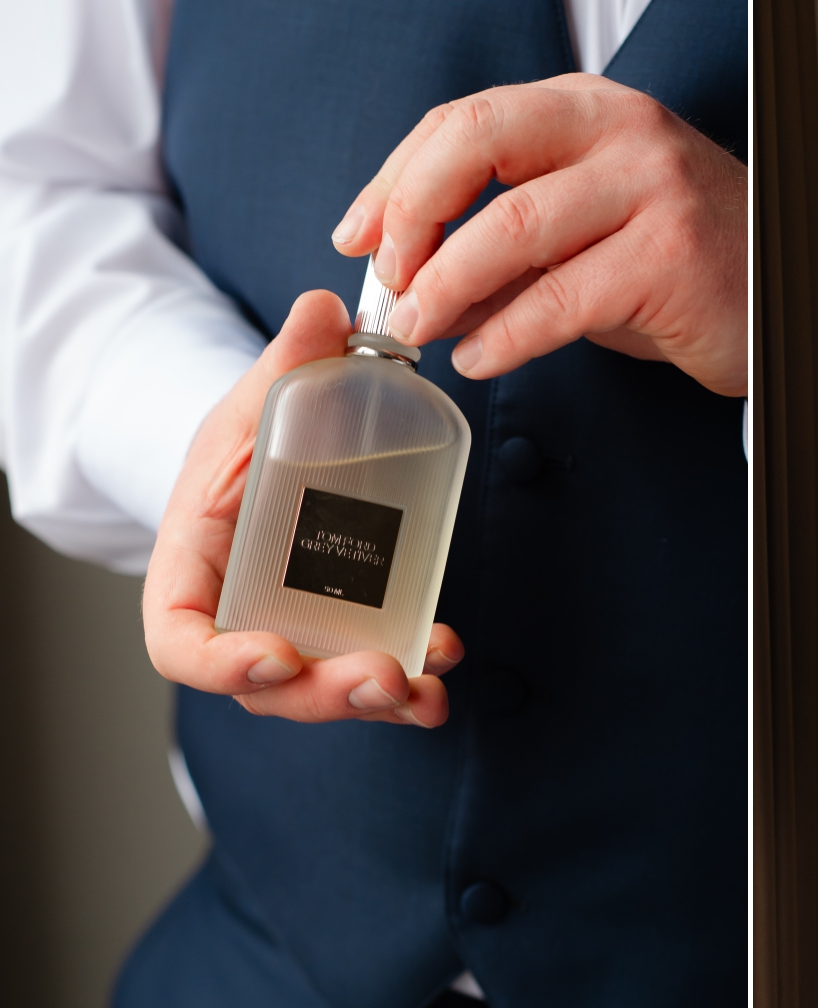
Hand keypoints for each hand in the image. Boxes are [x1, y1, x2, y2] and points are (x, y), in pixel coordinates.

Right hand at [142, 291, 460, 726]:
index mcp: (194, 566)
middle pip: (266, 685)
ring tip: (427, 693)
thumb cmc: (247, 433)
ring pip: (322, 690)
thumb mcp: (260, 395)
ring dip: (376, 701)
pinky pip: (370, 665)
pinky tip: (448, 659)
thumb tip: (323, 306)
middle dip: (325, 693)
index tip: (276, 657)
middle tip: (382, 677)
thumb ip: (289, 359)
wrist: (272, 449)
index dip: (220, 663)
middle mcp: (238, 613)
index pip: (179, 641)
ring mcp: (292, 628)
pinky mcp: (343, 628)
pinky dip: (411, 675)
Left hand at [330, 73, 746, 396]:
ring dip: (447, 284)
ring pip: (512, 227)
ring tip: (418, 326)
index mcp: (588, 110)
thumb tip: (412, 276)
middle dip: (412, 213)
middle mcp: (621, 131)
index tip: (357, 235)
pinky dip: (505, 335)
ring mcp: (651, 189)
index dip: (397, 178)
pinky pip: (560, 299)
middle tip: (387, 277)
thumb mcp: (586, 232)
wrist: (779, 301)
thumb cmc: (679, 265)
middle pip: (478, 142)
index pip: (465, 121)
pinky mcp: (668, 259)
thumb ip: (506, 243)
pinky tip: (481, 357)